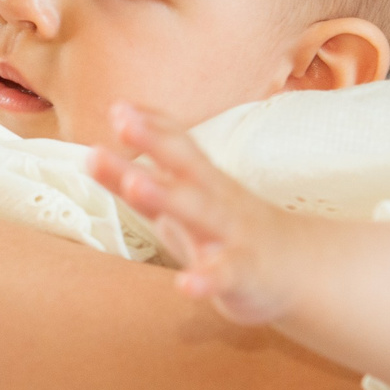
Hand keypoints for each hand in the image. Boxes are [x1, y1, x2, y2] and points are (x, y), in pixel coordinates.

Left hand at [91, 102, 304, 324]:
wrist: (297, 268)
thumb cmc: (226, 230)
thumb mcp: (180, 204)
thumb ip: (136, 181)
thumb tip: (91, 152)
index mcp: (203, 181)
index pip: (176, 145)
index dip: (149, 125)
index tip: (117, 105)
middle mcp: (217, 200)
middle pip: (185, 168)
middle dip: (154, 143)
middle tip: (122, 123)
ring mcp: (232, 235)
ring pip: (201, 212)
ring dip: (167, 196)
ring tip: (134, 182)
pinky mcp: (244, 275)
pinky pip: (225, 275)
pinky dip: (206, 278)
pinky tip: (186, 284)